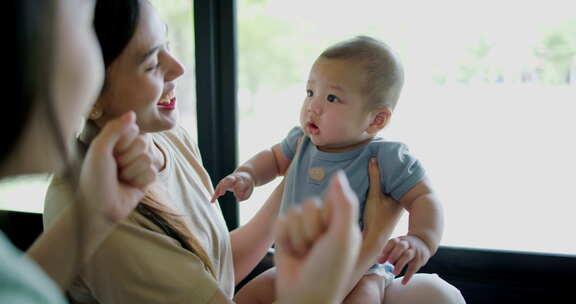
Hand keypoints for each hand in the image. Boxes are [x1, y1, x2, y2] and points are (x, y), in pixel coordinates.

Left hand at [79, 111, 156, 222]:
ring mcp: (138, 165)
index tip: (110, 153)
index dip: (123, 142)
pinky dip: (140, 180)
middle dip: (128, 158)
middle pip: (144, 143)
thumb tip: (132, 112)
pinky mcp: (147, 180)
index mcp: (116, 141)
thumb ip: (114, 128)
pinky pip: (154, 173)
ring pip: (150, 158)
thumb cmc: (94, 178)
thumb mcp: (99, 149)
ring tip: (121, 179)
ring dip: (133, 171)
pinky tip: (130, 186)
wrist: (99, 208)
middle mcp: (129, 151)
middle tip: (115, 168)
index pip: (134, 129)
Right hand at [210, 171, 254, 202]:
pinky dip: (215, 194)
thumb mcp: (249, 190)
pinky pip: (218, 188)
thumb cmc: (247, 185)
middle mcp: (234, 178)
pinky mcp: (224, 182)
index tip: (238, 199)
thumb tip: (237, 199)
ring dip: (218, 189)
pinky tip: (212, 201)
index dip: (238, 193)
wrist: (245, 174)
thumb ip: (244, 196)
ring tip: (216, 196)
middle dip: (224, 186)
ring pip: (222, 182)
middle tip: (222, 193)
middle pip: (228, 180)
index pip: (238, 186)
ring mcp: (228, 179)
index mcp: (241, 179)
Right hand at [274, 171, 360, 303]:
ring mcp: (304, 229)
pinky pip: (280, 221)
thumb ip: (344, 204)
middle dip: (310, 228)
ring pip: (293, 212)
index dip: (327, 215)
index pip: (332, 198)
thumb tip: (338, 173)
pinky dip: (283, 238)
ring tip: (304, 254)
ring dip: (297, 236)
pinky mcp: (286, 235)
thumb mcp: (343, 236)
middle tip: (316, 248)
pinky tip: (291, 253)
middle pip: (310, 204)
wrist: (303, 295)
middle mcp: (324, 224)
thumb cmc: (328, 270)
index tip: (332, 234)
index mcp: (343, 222)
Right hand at [362, 158, 402, 241]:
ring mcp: (393, 206)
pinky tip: (371, 182)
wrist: (372, 241)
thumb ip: (374, 178)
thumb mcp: (374, 195)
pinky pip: (384, 193)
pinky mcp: (385, 210)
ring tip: (375, 166)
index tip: (390, 154)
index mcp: (402, 196)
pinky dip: (379, 187)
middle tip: (382, 157)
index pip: (400, 176)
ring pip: (389, 188)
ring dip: (383, 180)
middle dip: (388, 172)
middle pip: (395, 182)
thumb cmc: (376, 219)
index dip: (396, 166)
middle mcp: (400, 200)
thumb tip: (374, 160)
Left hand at [378, 235, 431, 284]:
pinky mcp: (420, 259)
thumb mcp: (398, 246)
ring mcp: (415, 251)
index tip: (380, 258)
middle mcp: (408, 243)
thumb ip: (388, 253)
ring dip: (400, 264)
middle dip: (394, 254)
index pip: (393, 242)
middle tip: (388, 262)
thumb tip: (377, 261)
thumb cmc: (406, 246)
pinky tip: (403, 282)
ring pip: (407, 256)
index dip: (386, 249)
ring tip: (394, 273)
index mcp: (400, 240)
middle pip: (401, 246)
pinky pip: (414, 267)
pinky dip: (408, 275)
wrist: (424, 241)